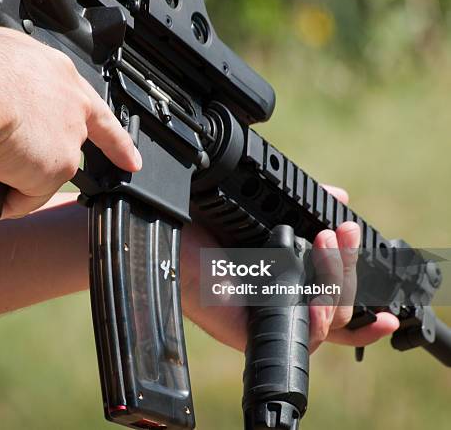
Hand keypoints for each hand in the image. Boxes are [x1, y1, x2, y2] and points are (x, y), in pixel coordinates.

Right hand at [0, 27, 141, 218]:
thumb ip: (4, 82)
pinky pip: (28, 196)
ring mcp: (68, 135)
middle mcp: (70, 101)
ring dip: (22, 176)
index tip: (131, 156)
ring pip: (48, 169)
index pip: (90, 104)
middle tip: (121, 166)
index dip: (112, 134)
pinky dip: (9, 199)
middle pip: (83, 136)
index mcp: (53, 70)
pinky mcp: (59, 165)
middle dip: (103, 154)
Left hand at [180, 185, 399, 352]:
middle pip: (340, 298)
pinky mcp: (257, 334)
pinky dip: (326, 321)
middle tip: (342, 230)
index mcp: (287, 275)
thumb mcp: (260, 211)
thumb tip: (339, 194)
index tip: (367, 243)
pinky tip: (330, 299)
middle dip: (350, 264)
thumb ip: (301, 205)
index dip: (358, 273)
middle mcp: (283, 298)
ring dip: (340, 282)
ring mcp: (272, 318)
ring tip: (328, 244)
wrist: (166, 236)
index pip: (333, 284)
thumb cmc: (205, 224)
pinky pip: (305, 338)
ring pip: (332, 318)